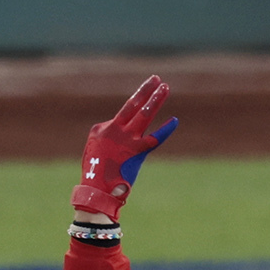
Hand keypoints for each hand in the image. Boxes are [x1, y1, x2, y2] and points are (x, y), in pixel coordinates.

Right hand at [71, 76, 178, 220]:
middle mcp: (115, 129)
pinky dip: (166, 129)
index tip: (131, 133)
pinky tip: (175, 120)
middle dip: (145, 90)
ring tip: (165, 87)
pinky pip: (155, 138)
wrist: (96, 191)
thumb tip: (120, 141)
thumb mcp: (95, 151)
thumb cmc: (94, 175)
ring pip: (144, 114)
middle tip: (156, 78)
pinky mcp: (137, 151)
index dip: (128, 123)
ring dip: (156, 100)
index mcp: (102, 128)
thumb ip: (108, 141)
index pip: (122, 118)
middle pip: (133, 104)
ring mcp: (127, 139)